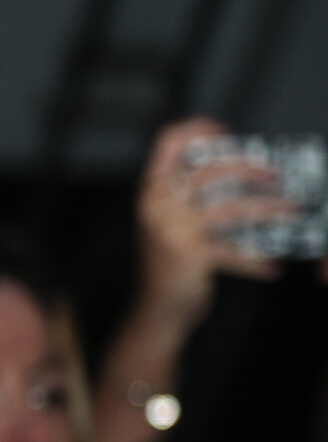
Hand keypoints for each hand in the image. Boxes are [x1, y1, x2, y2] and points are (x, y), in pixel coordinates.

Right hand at [136, 117, 288, 323]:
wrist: (155, 312)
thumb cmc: (168, 266)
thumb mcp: (165, 224)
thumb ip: (183, 197)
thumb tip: (234, 169)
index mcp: (149, 191)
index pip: (167, 143)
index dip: (197, 129)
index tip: (226, 132)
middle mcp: (157, 206)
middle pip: (211, 170)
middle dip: (250, 168)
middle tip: (276, 174)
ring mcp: (172, 230)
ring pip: (233, 207)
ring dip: (269, 208)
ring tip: (292, 210)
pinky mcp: (190, 255)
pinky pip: (234, 250)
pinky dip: (256, 262)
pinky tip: (272, 268)